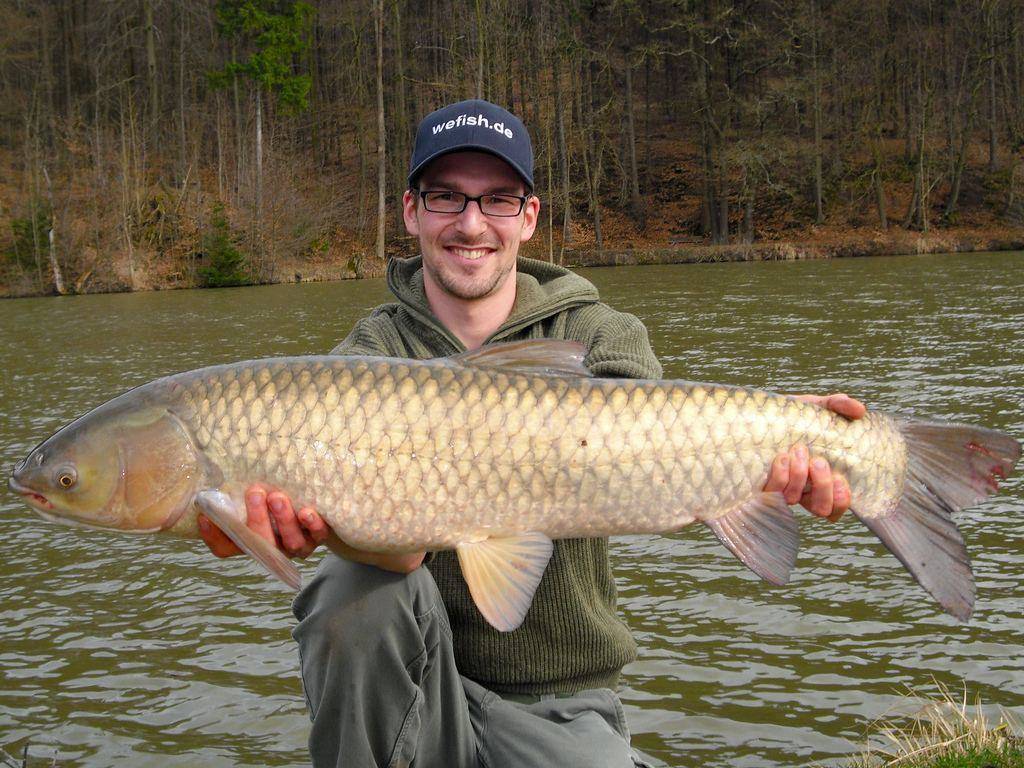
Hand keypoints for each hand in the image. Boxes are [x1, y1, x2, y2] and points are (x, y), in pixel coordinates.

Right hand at [197, 483, 425, 573]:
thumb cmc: (297, 475)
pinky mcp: (325, 537)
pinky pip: (319, 537)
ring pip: (288, 544)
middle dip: (254, 519)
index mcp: (254, 532)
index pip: (226, 545)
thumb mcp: (273, 472)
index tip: (207, 512)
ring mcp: (301, 543)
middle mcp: (276, 543)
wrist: (347, 497)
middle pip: (257, 543)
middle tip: (254, 491)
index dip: (214, 535)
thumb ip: (251, 464)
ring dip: (282, 521)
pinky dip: (314, 526)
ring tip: (280, 495)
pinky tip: (311, 511)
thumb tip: (229, 425)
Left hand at [763, 393, 866, 521]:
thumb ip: (839, 406)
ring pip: (794, 499)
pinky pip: (771, 491)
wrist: (762, 412)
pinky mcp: (762, 482)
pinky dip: (780, 474)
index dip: (841, 500)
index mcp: (822, 478)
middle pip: (820, 509)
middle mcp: (803, 489)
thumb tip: (859, 410)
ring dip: (799, 476)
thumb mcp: (819, 407)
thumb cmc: (795, 416)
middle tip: (818, 461)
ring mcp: (782, 487)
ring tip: (799, 450)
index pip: (836, 507)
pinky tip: (782, 456)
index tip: (841, 479)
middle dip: (822, 487)